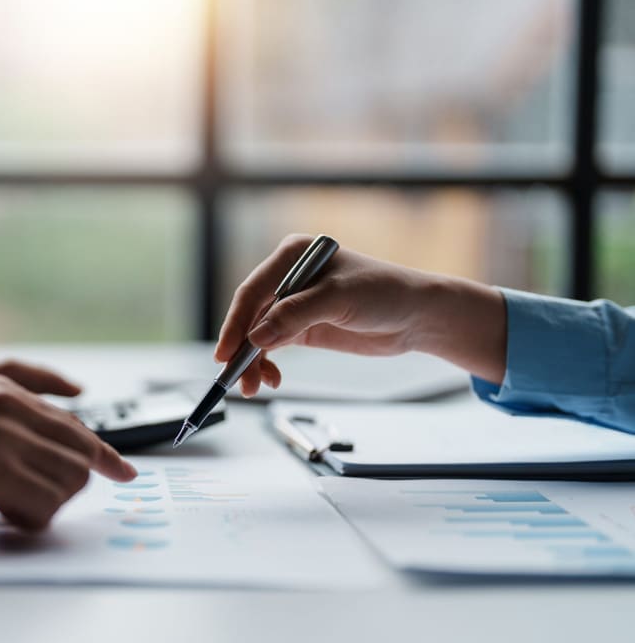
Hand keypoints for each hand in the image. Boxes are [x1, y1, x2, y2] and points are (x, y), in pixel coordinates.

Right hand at [0, 375, 137, 529]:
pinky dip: (30, 519)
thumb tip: (32, 465)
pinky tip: (4, 516)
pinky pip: (40, 502)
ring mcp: (0, 433)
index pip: (72, 424)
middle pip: (79, 454)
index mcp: (2, 392)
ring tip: (12, 510)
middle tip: (36, 505)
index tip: (122, 470)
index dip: (101, 453)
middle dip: (68, 487)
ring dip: (47, 506)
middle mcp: (8, 406)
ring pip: (67, 480)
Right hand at [215, 234, 506, 396]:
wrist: (416, 316)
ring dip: (252, 361)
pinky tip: (271, 378)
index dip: (236, 323)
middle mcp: (287, 277)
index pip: (253, 291)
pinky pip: (271, 345)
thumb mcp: (338, 299)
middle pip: (251, 315)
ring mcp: (293, 303)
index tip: (226, 352)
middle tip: (237, 379)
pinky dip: (267, 363)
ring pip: (258, 334)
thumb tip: (256, 337)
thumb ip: (295, 315)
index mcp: (291, 256)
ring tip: (254, 387)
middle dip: (242, 349)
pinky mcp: (301, 326)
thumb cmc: (384, 293)